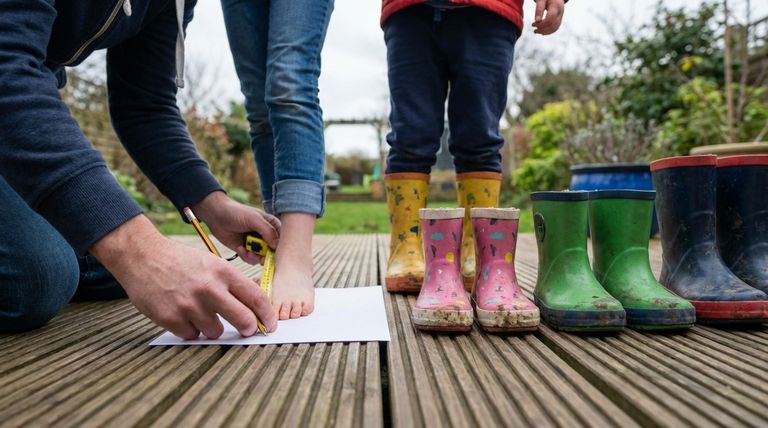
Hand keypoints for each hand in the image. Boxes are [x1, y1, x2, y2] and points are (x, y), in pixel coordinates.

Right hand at [91, 215, 277, 338]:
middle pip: (244, 320)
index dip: (267, 315)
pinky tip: (182, 313)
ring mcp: (190, 304)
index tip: (270, 324)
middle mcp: (209, 288)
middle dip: (248, 328)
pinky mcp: (171, 318)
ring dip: (211, 327)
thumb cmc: (180, 261)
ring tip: (199, 311)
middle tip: (246, 329)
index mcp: (223, 272)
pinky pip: (192, 335)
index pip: (256, 298)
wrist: (143, 256)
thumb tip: (255, 308)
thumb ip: (232, 284)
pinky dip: (189, 329)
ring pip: (216, 332)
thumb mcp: (212, 263)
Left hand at [193, 191, 280, 264]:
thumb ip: (268, 231)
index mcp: (273, 226)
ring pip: (263, 258)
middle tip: (259, 255)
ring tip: (246, 250)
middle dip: (266, 255)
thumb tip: (277, 246)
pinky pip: (251, 259)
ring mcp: (256, 244)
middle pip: (274, 252)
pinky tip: (240, 248)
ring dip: (254, 257)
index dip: (281, 248)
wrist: (216, 216)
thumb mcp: (254, 220)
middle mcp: (267, 236)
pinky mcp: (246, 250)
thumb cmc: (236, 213)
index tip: (275, 253)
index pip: (283, 240)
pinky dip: (246, 256)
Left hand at [533, 0, 564, 34]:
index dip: (541, 24)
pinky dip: (549, 31)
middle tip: (534, 30)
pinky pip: (556, 27)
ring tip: (536, 31)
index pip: (550, 18)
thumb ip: (539, 9)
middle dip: (542, 29)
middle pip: (552, 24)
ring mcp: (561, 16)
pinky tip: (542, 32)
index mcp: (556, 5)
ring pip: (555, 27)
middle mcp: (560, 11)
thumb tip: (537, 21)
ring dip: (545, 31)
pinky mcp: (560, 18)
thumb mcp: (541, 0)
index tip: (533, 24)